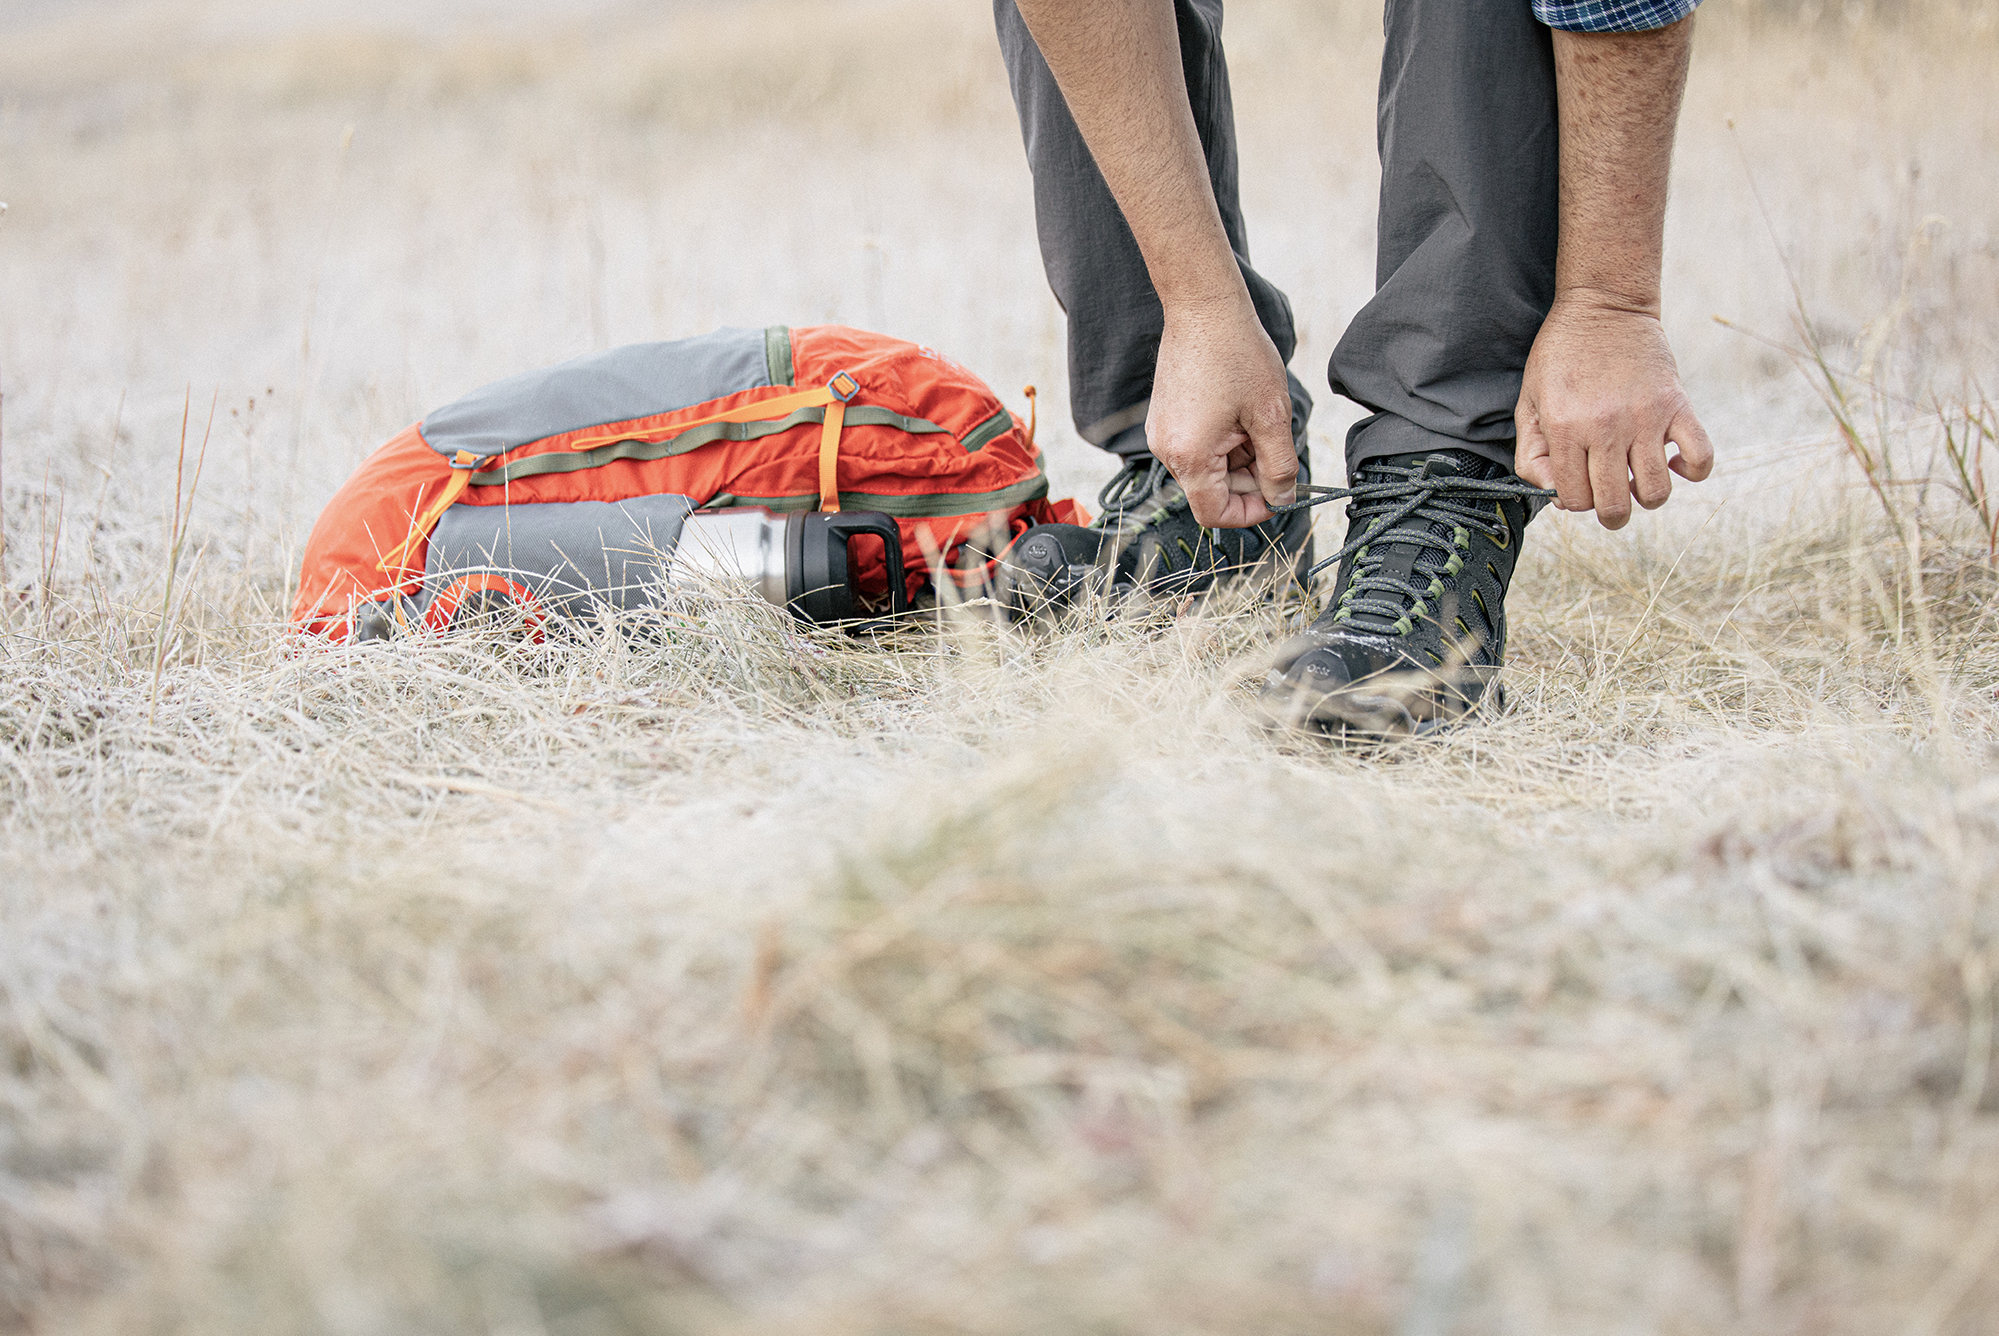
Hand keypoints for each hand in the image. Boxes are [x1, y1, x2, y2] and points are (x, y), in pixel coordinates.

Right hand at [1146, 294, 1297, 527]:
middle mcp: (1166, 450)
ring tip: (1257, 419)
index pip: (1214, 513)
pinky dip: (1224, 440)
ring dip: (1238, 457)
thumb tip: (1282, 499)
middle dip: (1249, 479)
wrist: (1203, 307)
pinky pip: (1197, 446)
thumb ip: (1279, 467)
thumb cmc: (1237, 354)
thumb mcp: (1272, 416)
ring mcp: (1161, 433)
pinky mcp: (1164, 417)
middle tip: (1275, 448)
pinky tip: (1239, 411)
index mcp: (1190, 456)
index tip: (1278, 496)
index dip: (1251, 512)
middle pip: (1212, 491)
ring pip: (1208, 468)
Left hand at [1515, 291, 1713, 529]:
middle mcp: (1606, 429)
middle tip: (1609, 499)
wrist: (1603, 306)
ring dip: (1645, 497)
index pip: (1576, 499)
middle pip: (1614, 504)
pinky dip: (1692, 471)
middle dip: (1609, 513)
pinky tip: (1672, 462)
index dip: (1575, 501)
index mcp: (1566, 430)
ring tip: (1635, 479)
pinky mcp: (1677, 405)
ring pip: (1655, 492)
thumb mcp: (1529, 402)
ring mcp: (1646, 419)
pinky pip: (1701, 456)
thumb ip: (1531, 454)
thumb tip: (1555, 494)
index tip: (1578, 486)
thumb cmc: (1561, 356)